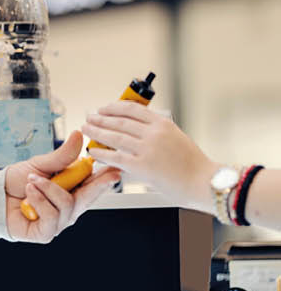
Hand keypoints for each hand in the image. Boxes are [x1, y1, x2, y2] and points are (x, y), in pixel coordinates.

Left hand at [5, 131, 120, 242]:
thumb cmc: (17, 182)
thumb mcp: (40, 165)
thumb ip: (62, 155)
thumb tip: (79, 134)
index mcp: (71, 191)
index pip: (94, 185)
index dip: (107, 178)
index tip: (118, 169)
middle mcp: (69, 208)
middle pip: (90, 197)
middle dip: (99, 184)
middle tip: (111, 173)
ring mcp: (59, 222)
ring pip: (67, 204)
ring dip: (48, 188)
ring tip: (32, 181)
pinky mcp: (46, 233)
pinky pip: (52, 216)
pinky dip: (39, 201)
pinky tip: (29, 194)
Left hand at [82, 100, 217, 210]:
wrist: (205, 182)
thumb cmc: (194, 165)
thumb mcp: (177, 137)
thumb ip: (157, 132)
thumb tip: (137, 130)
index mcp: (163, 124)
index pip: (132, 109)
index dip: (113, 107)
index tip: (103, 109)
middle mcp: (154, 133)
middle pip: (119, 121)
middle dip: (100, 119)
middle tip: (89, 118)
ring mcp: (148, 149)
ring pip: (114, 137)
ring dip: (97, 132)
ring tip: (86, 130)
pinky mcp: (143, 166)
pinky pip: (116, 157)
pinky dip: (101, 153)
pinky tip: (93, 152)